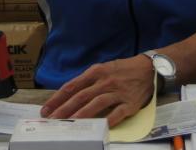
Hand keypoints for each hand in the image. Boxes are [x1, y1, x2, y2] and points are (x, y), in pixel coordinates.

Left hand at [40, 54, 154, 126]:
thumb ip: (88, 80)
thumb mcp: (103, 69)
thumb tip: (69, 94)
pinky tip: (99, 127)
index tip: (46, 108)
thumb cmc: (123, 70)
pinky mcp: (130, 103)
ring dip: (81, 114)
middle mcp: (105, 81)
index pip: (73, 85)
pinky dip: (108, 120)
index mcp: (96, 71)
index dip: (58, 98)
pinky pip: (117, 113)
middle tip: (52, 119)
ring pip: (96, 104)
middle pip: (81, 96)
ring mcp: (118, 92)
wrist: (149, 68)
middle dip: (64, 109)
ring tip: (69, 124)